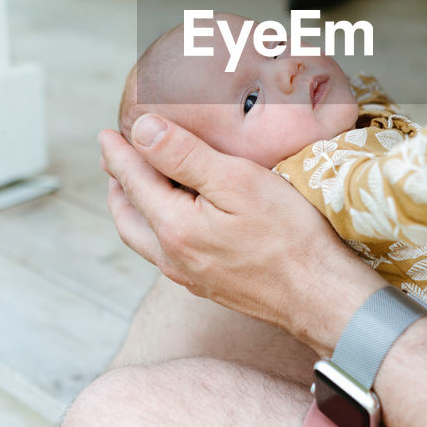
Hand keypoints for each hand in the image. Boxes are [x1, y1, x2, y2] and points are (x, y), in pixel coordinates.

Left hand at [98, 115, 380, 348]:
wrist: (320, 295)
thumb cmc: (288, 235)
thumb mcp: (237, 180)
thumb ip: (184, 155)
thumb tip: (140, 131)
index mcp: (173, 228)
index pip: (134, 181)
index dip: (119, 153)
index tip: (106, 134)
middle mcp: (173, 257)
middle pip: (128, 217)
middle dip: (118, 185)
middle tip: (115, 160)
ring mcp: (190, 276)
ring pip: (144, 239)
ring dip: (133, 210)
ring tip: (136, 188)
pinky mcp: (209, 286)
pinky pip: (165, 254)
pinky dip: (156, 229)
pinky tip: (176, 221)